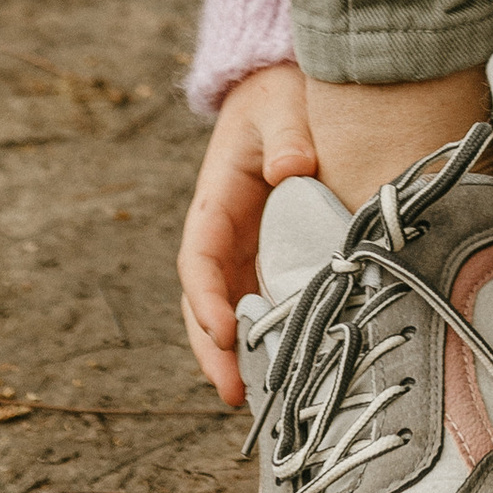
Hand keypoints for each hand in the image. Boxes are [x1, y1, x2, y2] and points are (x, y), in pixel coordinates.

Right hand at [179, 60, 317, 406]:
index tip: (224, 333)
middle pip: (206, 304)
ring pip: (232, 313)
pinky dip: (270, 338)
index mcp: (215, 203)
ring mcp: (246, 251)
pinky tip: (290, 371)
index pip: (200, 261)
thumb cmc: (280, 95)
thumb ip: (285, 133)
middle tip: (234, 393)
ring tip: (260, 402)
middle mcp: (223, 236)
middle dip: (214, 351)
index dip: (206, 301)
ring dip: (239, 357)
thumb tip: (292, 167)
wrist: (287, 89)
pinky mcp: (272, 257)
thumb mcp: (281, 104)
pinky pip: (265, 304)